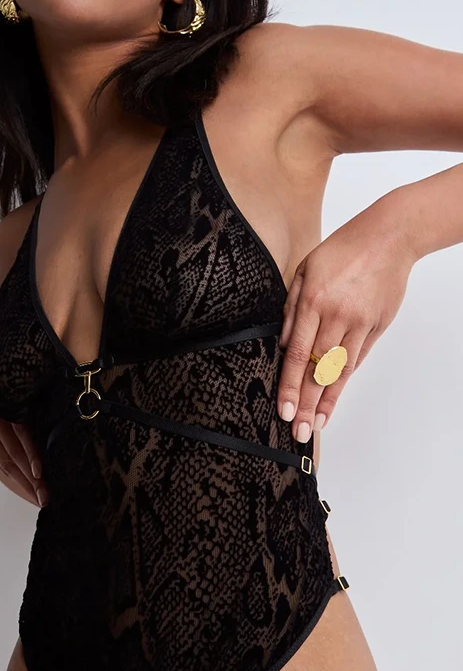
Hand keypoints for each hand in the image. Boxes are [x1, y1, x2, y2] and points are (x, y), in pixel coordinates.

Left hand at [277, 202, 415, 441]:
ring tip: (314, 425)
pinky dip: (343, 381)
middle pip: (317, 369)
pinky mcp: (377, 326)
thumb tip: (283, 343)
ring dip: (325, 401)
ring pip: (339, 370)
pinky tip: (333, 399)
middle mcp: (336, 316)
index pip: (296, 353)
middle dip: (304, 403)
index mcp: (313, 301)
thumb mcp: (306, 269)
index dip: (288, 385)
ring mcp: (359, 323)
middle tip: (297, 432)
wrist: (388, 238)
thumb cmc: (342, 250)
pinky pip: (356, 359)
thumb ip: (292, 307)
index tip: (281, 409)